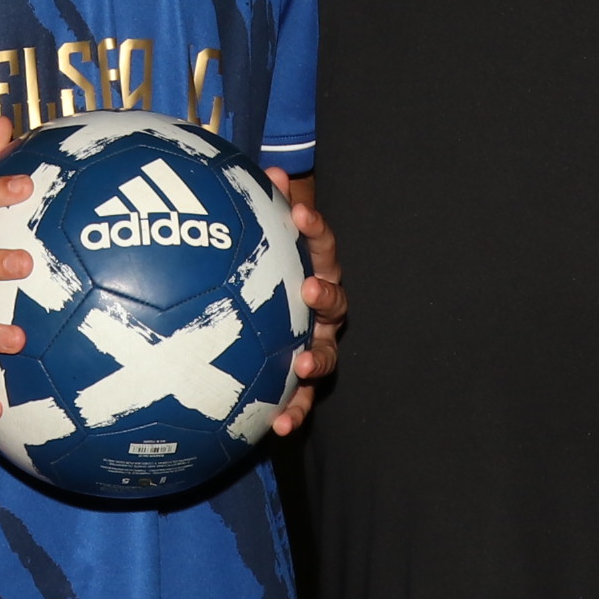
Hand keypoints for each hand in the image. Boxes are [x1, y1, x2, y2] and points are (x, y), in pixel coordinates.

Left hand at [266, 168, 343, 435]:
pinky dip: (292, 412)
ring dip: (319, 359)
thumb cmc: (265, 275)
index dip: (314, 227)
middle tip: (310, 289)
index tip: (299, 211)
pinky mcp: (301, 381)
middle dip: (326, 294)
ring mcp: (317, 346)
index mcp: (315, 271)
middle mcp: (323, 311)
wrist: (268, 318)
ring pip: (328, 355)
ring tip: (305, 364)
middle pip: (335, 302)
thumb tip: (266, 170)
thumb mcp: (263, 245)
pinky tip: (275, 428)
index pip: (322, 244)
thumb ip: (266, 212)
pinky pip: (301, 400)